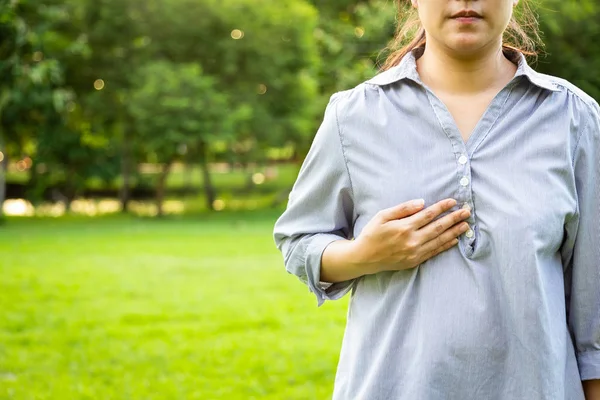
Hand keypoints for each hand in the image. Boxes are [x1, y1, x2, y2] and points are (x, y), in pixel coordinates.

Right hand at [352, 198, 469, 273]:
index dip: (442, 207)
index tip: (453, 201)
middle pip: (438, 227)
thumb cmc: (372, 234)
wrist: (364, 258)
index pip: (428, 214)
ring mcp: (415, 252)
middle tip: (467, 212)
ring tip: (466, 225)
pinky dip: (446, 245)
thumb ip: (402, 209)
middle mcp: (412, 240)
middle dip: (454, 218)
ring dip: (454, 232)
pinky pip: (434, 252)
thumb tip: (422, 202)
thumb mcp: (382, 216)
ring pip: (440, 240)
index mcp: (404, 227)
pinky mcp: (415, 260)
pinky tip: (454, 239)